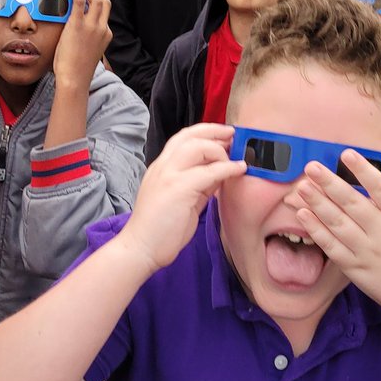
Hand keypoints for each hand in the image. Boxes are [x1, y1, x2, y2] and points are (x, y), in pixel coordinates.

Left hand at [51, 0, 111, 89]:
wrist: (74, 79)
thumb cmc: (78, 70)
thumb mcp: (89, 53)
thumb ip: (90, 41)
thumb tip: (81, 36)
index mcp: (106, 35)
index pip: (105, 13)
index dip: (97, 3)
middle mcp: (102, 28)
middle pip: (105, 2)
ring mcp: (92, 26)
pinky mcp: (78, 25)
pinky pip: (80, 0)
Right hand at [120, 124, 246, 274]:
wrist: (141, 249)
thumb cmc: (160, 229)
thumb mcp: (182, 199)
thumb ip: (199, 183)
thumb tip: (220, 172)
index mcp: (161, 168)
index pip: (182, 138)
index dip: (205, 132)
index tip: (224, 135)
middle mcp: (162, 167)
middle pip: (189, 135)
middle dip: (214, 131)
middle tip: (234, 135)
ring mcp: (168, 176)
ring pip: (197, 147)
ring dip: (220, 150)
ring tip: (235, 157)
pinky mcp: (177, 189)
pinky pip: (208, 172)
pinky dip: (227, 168)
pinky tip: (238, 170)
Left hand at [283, 153, 380, 319]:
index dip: (365, 172)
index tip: (347, 154)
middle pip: (354, 205)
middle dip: (330, 184)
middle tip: (311, 167)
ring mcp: (368, 251)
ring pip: (339, 224)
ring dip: (318, 204)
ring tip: (302, 187)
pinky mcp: (355, 268)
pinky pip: (332, 246)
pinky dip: (317, 230)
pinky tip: (303, 214)